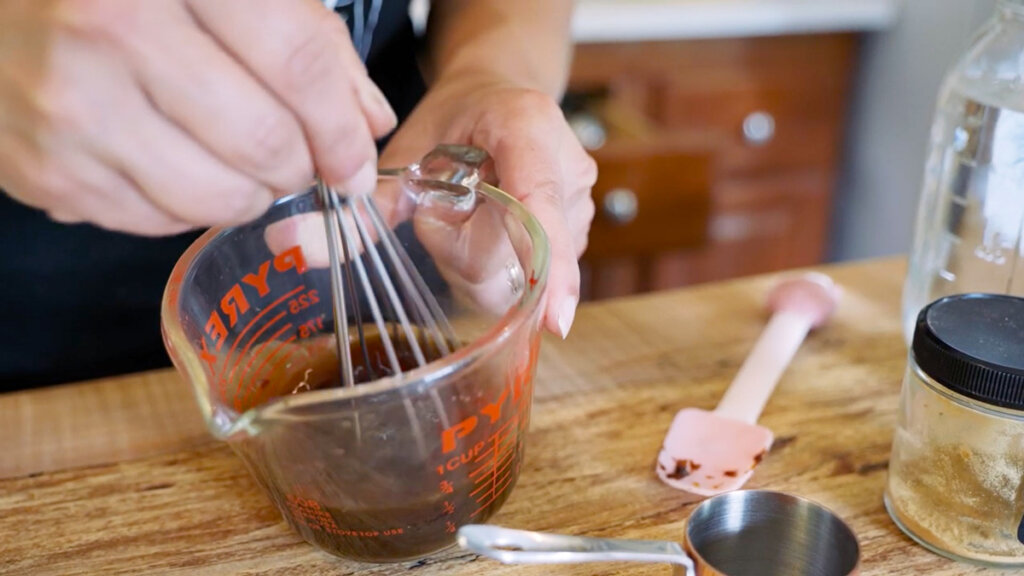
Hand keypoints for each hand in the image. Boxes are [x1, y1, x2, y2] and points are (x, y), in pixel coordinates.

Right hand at [0, 0, 394, 234]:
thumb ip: (308, 38)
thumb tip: (367, 121)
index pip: (297, 62)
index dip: (343, 127)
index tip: (356, 162)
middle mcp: (113, 32)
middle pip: (264, 142)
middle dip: (303, 167)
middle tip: (298, 159)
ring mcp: (71, 107)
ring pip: (217, 198)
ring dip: (252, 194)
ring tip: (239, 162)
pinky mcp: (44, 171)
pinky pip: (157, 223)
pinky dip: (188, 207)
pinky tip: (176, 164)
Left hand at [380, 75, 596, 337]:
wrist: (500, 96)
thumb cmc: (455, 118)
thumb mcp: (407, 146)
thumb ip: (364, 202)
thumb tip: (293, 242)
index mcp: (527, 129)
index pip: (540, 206)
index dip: (548, 266)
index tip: (554, 321)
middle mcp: (568, 168)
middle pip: (519, 256)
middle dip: (467, 252)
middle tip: (445, 208)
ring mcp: (581, 203)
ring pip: (524, 272)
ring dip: (480, 258)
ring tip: (471, 211)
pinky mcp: (579, 229)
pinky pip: (532, 271)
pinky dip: (501, 261)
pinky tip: (492, 225)